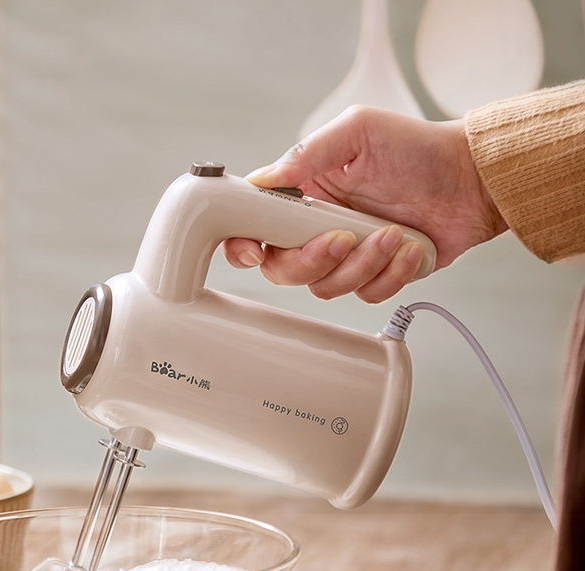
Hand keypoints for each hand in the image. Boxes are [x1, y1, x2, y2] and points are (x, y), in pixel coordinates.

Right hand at [222, 106, 506, 302]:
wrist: (471, 178)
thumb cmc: (417, 148)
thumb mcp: (357, 132)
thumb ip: (306, 154)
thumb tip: (263, 179)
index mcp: (301, 195)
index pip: (253, 227)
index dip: (243, 245)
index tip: (255, 250)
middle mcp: (315, 229)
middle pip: (282, 269)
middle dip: (310, 260)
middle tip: (343, 237)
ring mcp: (344, 256)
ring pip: (323, 287)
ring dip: (361, 263)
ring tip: (392, 233)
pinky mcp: (374, 276)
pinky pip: (364, 294)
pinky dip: (390, 273)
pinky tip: (409, 247)